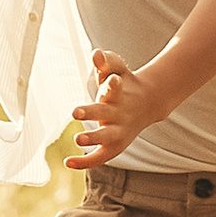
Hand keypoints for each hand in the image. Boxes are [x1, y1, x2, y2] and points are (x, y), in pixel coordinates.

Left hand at [66, 49, 166, 170]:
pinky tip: (67, 162)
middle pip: (105, 113)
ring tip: (78, 139)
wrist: (147, 103)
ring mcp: (117, 130)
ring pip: (106, 137)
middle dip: (91, 112)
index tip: (112, 79)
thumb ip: (106, 62)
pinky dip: (85, 161)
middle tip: (75, 112)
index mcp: (119, 93)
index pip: (115, 87)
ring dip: (93, 138)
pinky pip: (100, 157)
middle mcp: (119, 113)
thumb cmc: (124, 84)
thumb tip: (96, 53)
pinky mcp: (114, 146)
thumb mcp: (117, 70)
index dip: (112, 84)